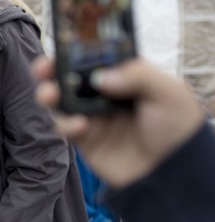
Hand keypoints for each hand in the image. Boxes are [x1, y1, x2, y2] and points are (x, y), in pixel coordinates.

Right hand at [32, 57, 203, 187]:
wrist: (173, 175)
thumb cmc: (178, 129)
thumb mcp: (168, 93)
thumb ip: (137, 75)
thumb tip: (99, 77)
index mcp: (125, 76)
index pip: (96, 56)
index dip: (77, 49)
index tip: (62, 45)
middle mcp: (105, 94)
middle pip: (70, 75)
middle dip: (52, 69)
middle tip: (43, 68)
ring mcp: (93, 116)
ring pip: (60, 100)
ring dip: (49, 94)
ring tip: (49, 95)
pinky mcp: (84, 139)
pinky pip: (65, 127)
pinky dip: (65, 124)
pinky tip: (80, 125)